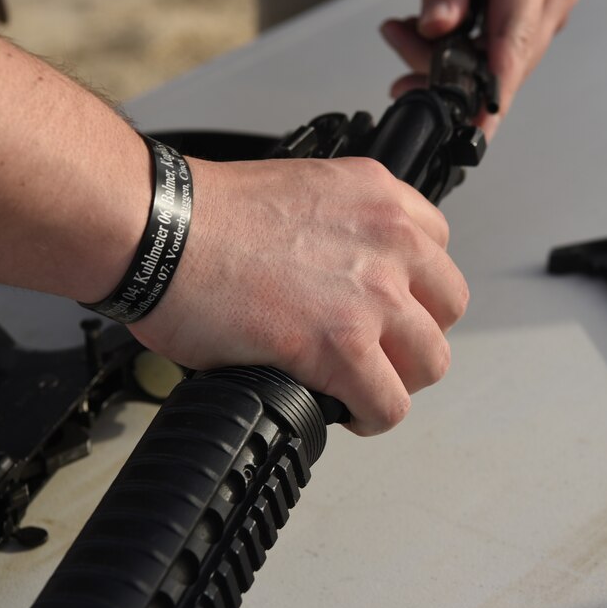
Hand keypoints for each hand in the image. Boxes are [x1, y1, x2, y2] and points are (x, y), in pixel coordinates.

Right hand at [128, 156, 468, 435]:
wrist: (159, 230)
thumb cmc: (200, 214)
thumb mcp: (300, 193)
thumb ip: (339, 229)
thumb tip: (337, 277)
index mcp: (377, 196)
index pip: (437, 251)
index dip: (412, 289)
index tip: (387, 308)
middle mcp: (389, 239)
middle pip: (447, 309)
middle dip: (414, 334)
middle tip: (377, 349)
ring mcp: (373, 294)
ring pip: (432, 361)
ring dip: (398, 378)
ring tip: (362, 384)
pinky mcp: (344, 345)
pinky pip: (390, 404)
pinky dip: (371, 415)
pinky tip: (345, 409)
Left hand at [381, 0, 579, 139]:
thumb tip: (439, 30)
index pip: (513, 44)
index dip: (492, 93)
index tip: (477, 125)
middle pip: (503, 63)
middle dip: (446, 69)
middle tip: (400, 45)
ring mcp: (545, 5)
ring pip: (496, 64)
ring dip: (446, 61)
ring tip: (402, 33)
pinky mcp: (532, 15)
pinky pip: (496, 52)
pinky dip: (459, 53)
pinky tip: (428, 37)